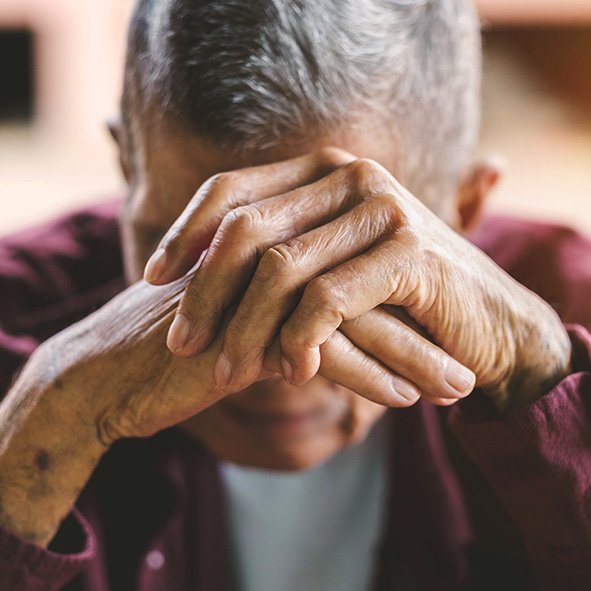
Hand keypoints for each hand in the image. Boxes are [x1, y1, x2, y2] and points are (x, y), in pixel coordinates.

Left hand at [145, 148, 570, 412]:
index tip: (151, 280)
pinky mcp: (410, 253)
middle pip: (245, 231)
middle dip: (203, 292)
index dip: (183, 233)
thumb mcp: (330, 269)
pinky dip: (300, 339)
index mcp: (324, 171)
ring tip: (227, 373)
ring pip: (281, 270)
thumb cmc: (397, 301)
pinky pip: (328, 300)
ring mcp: (382, 210)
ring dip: (245, 329)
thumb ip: (279, 256)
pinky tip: (292, 372)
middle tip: (181, 344)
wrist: (486, 323)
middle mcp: (350, 177)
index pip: (230, 190)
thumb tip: (195, 274)